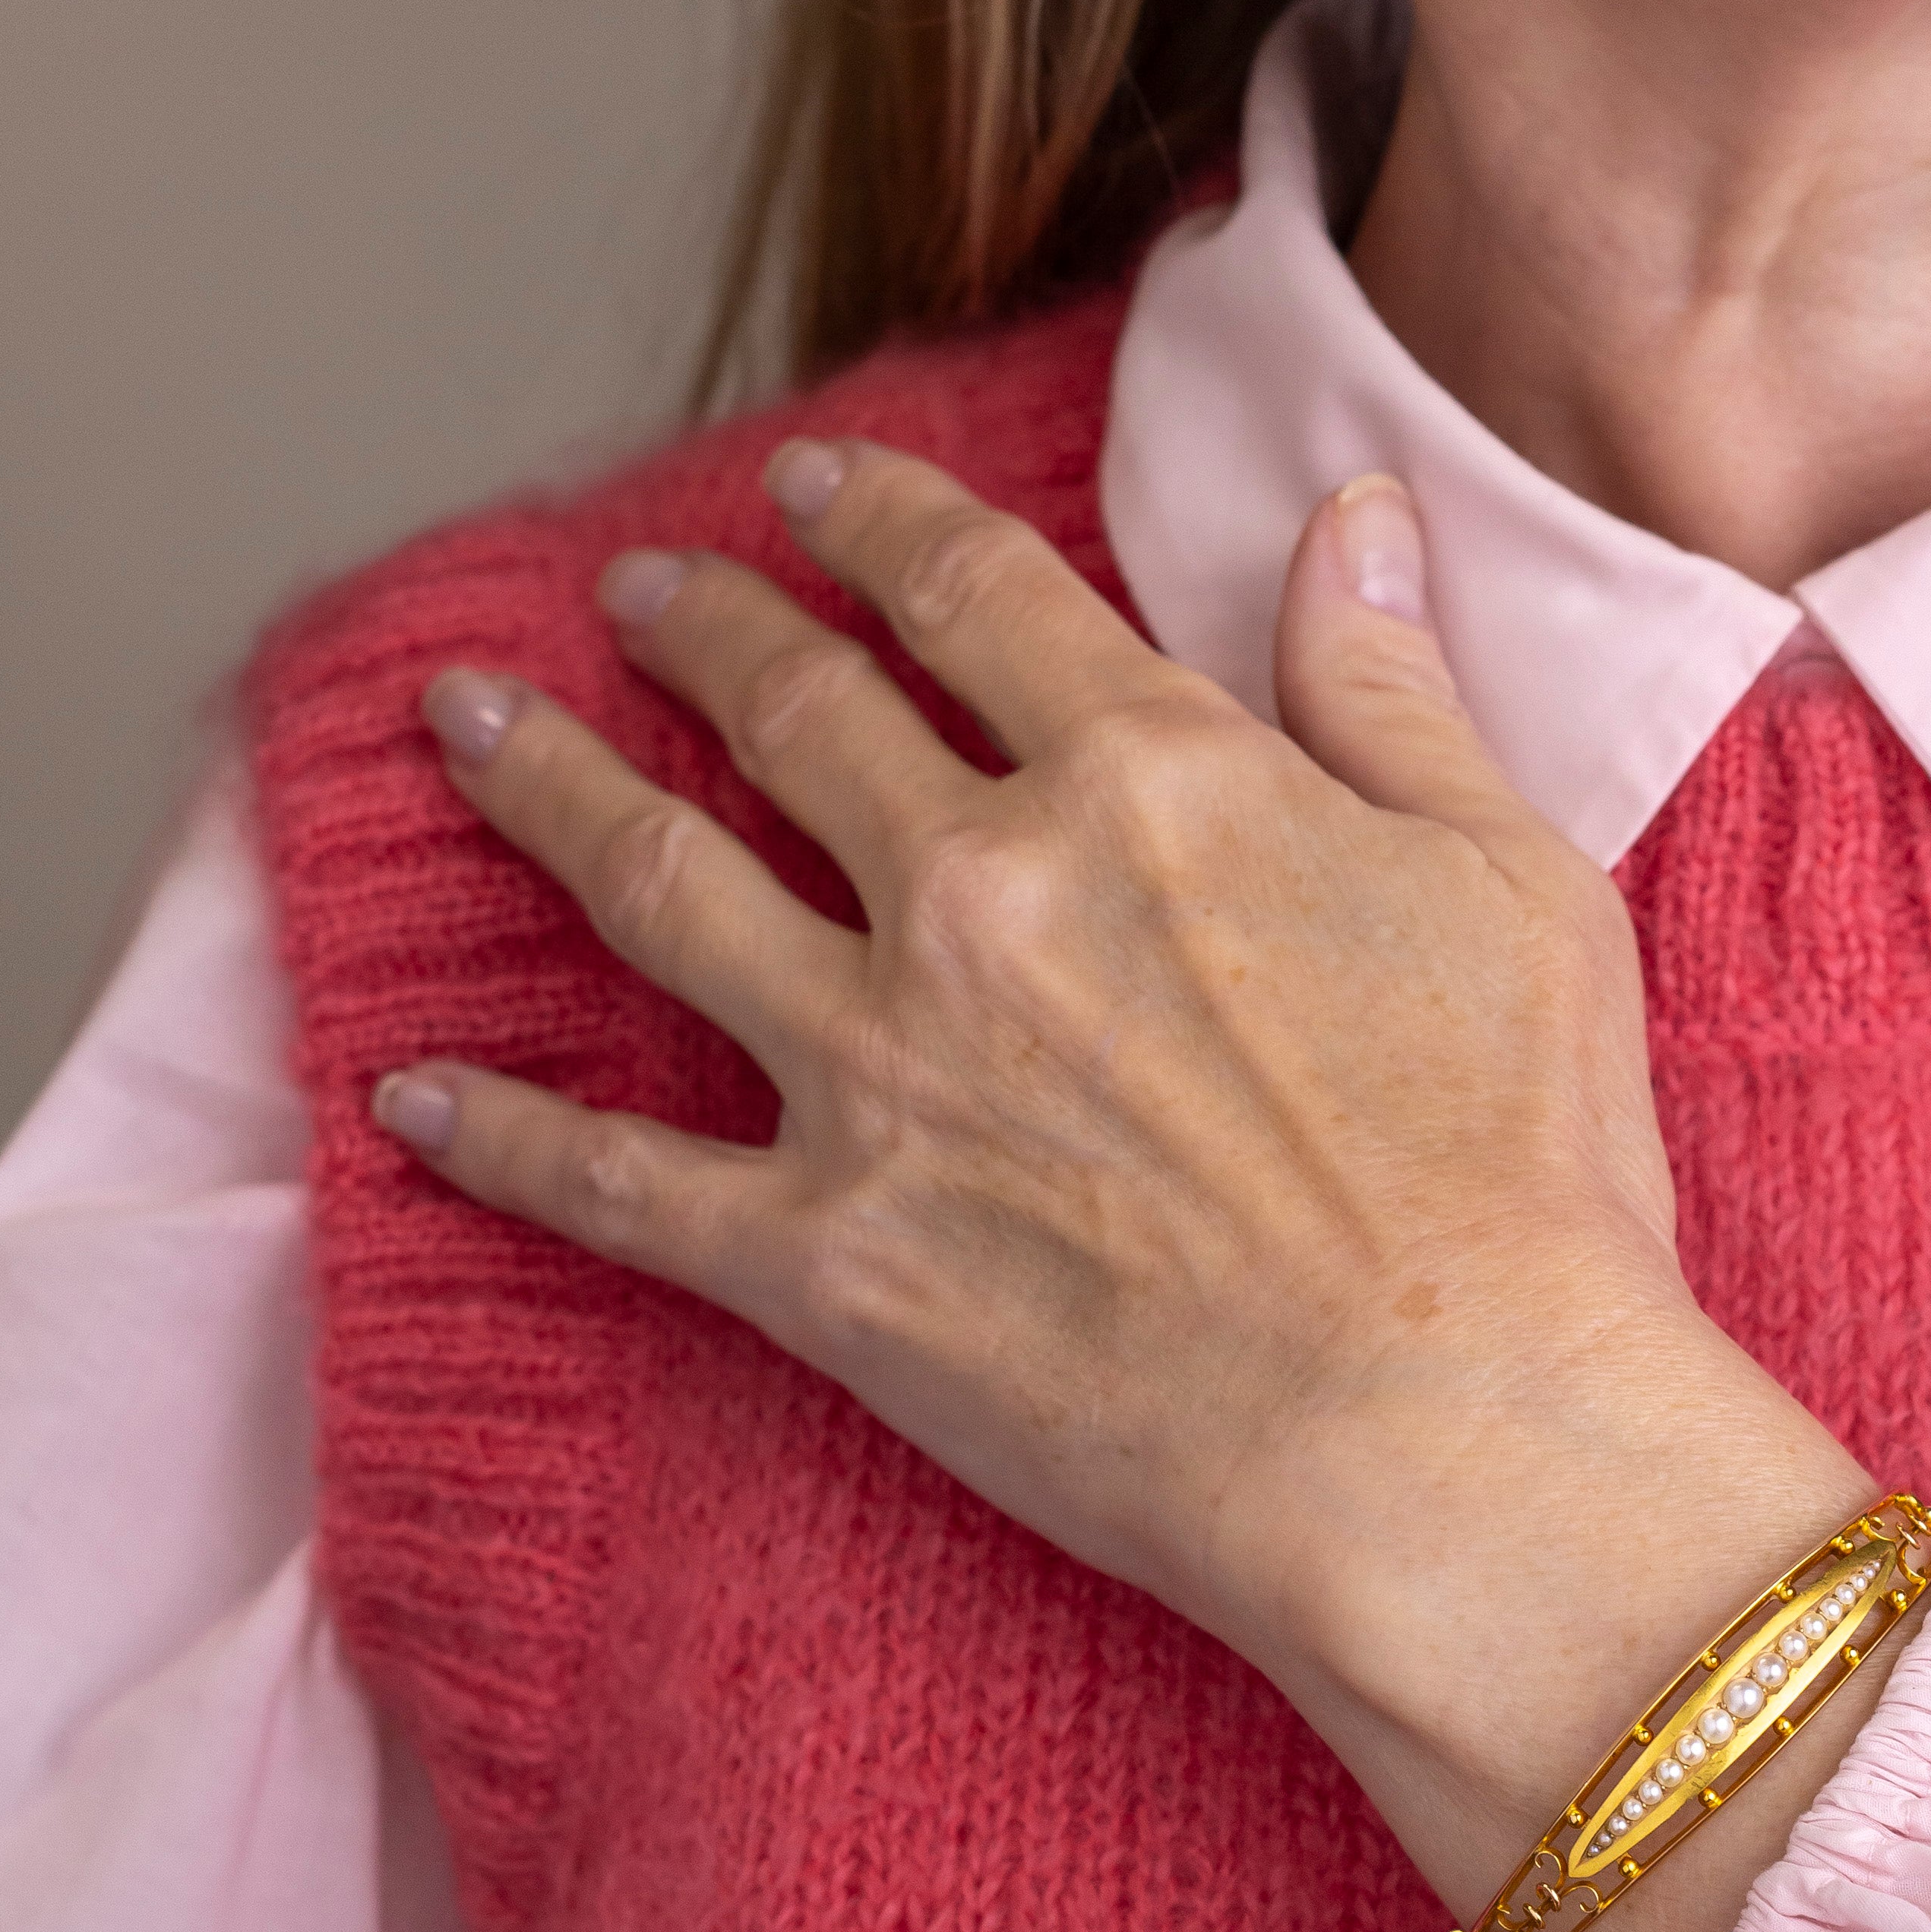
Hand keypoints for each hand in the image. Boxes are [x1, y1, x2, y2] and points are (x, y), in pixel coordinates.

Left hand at [382, 437, 1874, 1931]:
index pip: (976, 599)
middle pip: (794, 715)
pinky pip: (617, 1180)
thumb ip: (1391, 694)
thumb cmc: (1520, 1174)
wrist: (1451, 1441)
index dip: (880, 525)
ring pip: (661, 887)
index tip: (813, 490)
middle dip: (700, 629)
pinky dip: (503, 1137)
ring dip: (550, 792)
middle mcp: (981, 894)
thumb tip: (1348, 521)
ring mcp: (881, 1072)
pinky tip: (410, 1095)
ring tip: (469, 729)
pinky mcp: (825, 1256)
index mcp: (1147, 782)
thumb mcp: (1509, 884)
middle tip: (637, 590)